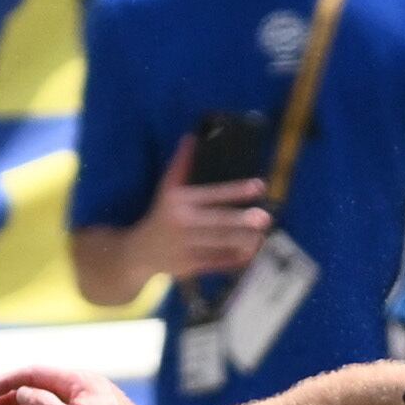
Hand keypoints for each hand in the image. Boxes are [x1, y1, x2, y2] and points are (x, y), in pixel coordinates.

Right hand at [141, 134, 271, 285]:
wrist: (140, 252)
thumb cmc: (160, 215)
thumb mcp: (166, 190)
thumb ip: (181, 166)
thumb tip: (191, 137)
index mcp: (179, 202)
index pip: (211, 194)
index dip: (236, 190)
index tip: (259, 186)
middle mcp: (182, 224)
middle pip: (216, 223)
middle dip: (241, 221)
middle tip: (264, 217)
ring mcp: (185, 248)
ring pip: (219, 245)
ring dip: (242, 241)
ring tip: (261, 236)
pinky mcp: (189, 267)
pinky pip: (216, 264)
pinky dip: (234, 260)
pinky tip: (250, 254)